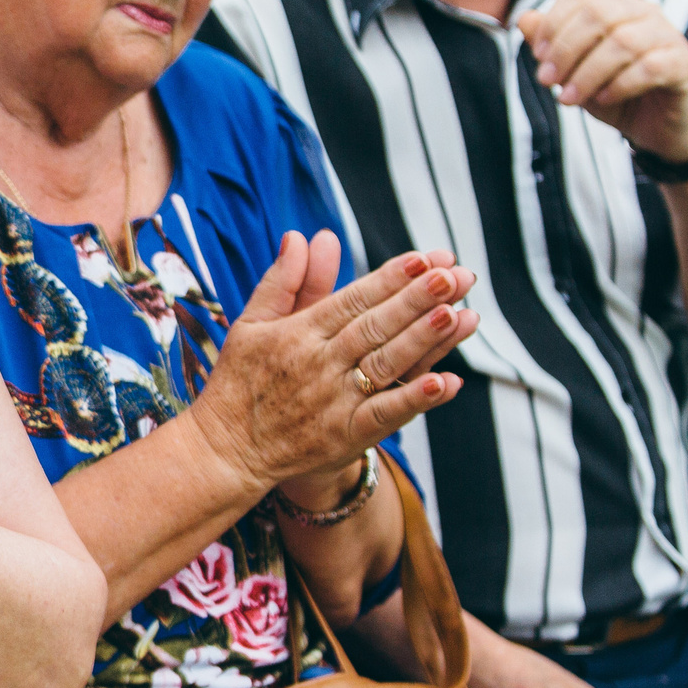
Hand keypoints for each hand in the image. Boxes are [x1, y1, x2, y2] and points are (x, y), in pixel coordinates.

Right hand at [185, 234, 477, 503]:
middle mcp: (319, 364)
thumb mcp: (251, 324)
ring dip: (424, 340)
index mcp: (298, 333)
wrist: (228, 450)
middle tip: (455, 276)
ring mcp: (335, 401)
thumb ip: (283, 281)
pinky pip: (387, 415)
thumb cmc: (241, 382)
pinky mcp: (345, 436)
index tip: (424, 258)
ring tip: (459, 314)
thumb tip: (301, 237)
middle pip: (375, 326)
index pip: (351, 299)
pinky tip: (447, 382)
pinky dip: (416, 399)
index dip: (390, 278)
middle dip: (417, 299)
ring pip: (386, 364)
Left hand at [514, 0, 687, 161]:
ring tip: (568, 99)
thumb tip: (525, 18)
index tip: (538, 57)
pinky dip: (620, 84)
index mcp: (613, 3)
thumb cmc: (609, 90)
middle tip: (547, 81)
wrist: (650, 125)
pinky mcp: (684, 63)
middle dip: (565, 50)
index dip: (552, 25)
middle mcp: (642, 10)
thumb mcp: (570, 69)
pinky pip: (651, 67)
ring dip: (587, 74)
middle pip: (598, 14)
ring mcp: (667, 34)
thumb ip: (548, 43)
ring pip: (622, 42)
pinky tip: (604, 99)